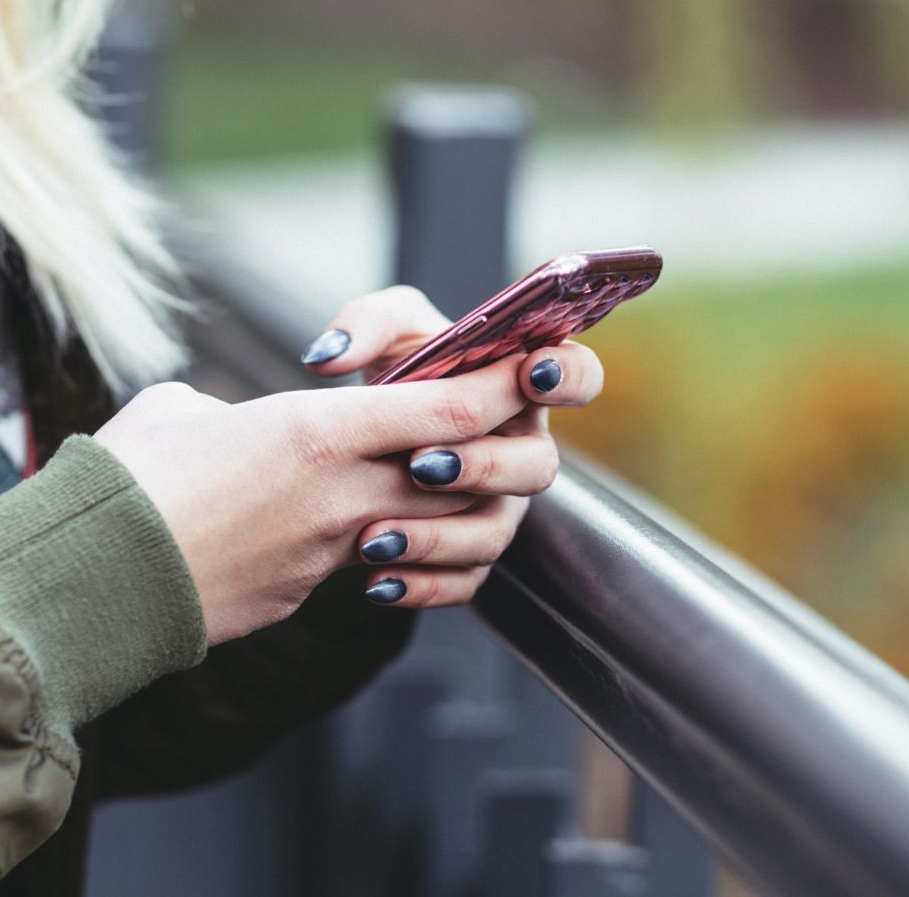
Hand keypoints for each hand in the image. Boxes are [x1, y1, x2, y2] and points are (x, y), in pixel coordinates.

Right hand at [95, 355, 551, 644]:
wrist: (91, 583)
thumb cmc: (125, 480)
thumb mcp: (180, 411)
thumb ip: (231, 409)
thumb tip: (229, 426)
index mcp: (317, 432)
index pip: (450, 408)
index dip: (500, 386)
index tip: (525, 366)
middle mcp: (341, 496)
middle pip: (462, 472)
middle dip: (490, 449)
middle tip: (488, 425)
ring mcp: (329, 554)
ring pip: (430, 528)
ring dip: (444, 507)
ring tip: (426, 483)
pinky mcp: (305, 595)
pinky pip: (374, 569)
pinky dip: (387, 551)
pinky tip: (365, 537)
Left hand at [298, 285, 604, 608]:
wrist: (362, 439)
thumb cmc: (396, 371)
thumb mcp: (383, 332)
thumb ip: (365, 324)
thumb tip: (329, 358)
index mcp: (521, 386)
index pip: (578, 376)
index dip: (568, 376)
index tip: (530, 373)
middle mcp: (521, 450)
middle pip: (537, 467)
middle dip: (483, 466)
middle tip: (421, 463)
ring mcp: (500, 507)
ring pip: (494, 533)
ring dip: (438, 536)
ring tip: (375, 536)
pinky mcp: (470, 555)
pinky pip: (463, 582)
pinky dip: (420, 585)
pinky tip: (376, 581)